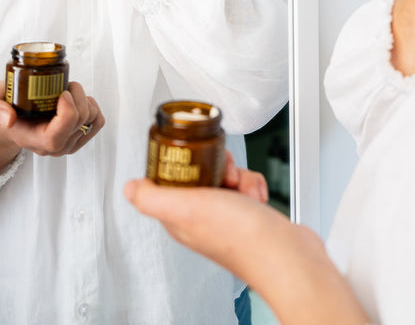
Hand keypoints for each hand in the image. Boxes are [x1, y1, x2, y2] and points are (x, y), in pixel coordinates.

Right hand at [0, 80, 104, 176]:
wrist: (15, 120)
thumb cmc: (7, 109)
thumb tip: (8, 119)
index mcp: (33, 140)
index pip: (57, 137)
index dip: (67, 112)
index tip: (62, 93)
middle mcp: (54, 146)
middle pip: (79, 121)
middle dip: (76, 94)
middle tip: (62, 86)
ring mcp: (69, 143)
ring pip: (91, 117)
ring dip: (83, 98)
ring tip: (66, 93)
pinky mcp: (81, 137)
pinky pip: (98, 121)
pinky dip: (92, 106)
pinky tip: (77, 101)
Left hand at [125, 157, 369, 324]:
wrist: (284, 253)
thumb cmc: (240, 237)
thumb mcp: (186, 208)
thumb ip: (153, 197)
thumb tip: (130, 188)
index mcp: (181, 218)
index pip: (171, 179)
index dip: (183, 164)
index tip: (195, 161)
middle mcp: (202, 218)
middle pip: (201, 173)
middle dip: (217, 166)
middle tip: (225, 176)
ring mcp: (226, 216)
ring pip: (226, 175)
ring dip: (240, 176)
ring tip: (245, 191)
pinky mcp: (249, 214)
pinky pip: (248, 184)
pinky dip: (255, 185)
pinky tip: (257, 199)